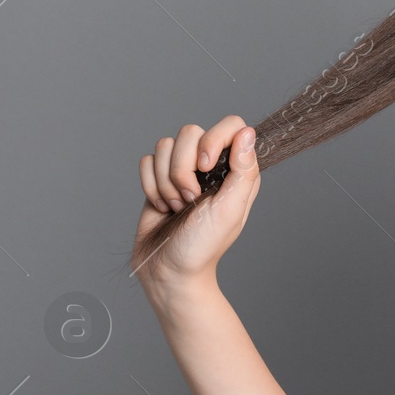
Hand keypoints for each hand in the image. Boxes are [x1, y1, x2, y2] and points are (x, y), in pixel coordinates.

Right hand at [131, 116, 260, 289]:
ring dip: (166, 182)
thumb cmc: (204, 245)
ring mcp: (184, 170)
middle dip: (183, 169)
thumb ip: (243, 171)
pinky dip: (151, 187)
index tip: (205, 167)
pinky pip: (146, 161)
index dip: (213, 139)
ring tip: (178, 206)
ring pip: (164, 145)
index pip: (231, 125)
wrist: (169, 270)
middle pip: (190, 132)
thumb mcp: (230, 210)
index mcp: (237, 169)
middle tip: (191, 199)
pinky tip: (162, 207)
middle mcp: (212, 164)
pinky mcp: (159, 178)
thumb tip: (248, 132)